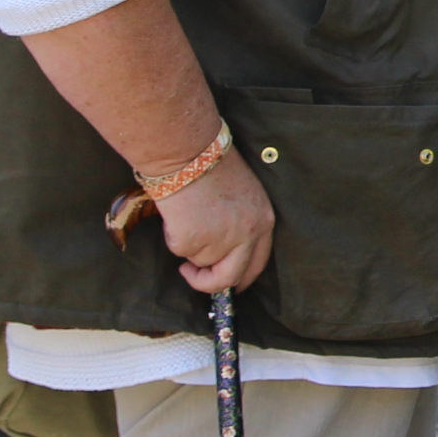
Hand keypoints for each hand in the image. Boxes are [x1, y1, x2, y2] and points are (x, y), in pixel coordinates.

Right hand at [155, 146, 275, 295]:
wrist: (187, 152)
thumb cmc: (211, 166)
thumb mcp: (243, 195)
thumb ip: (241, 223)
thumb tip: (223, 253)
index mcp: (264, 221)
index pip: (258, 263)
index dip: (241, 277)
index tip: (227, 284)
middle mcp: (248, 234)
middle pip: (231, 277)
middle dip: (208, 283)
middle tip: (191, 274)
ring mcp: (221, 240)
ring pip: (200, 262)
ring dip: (188, 245)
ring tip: (187, 213)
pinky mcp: (193, 241)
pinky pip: (179, 250)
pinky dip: (173, 235)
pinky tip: (178, 211)